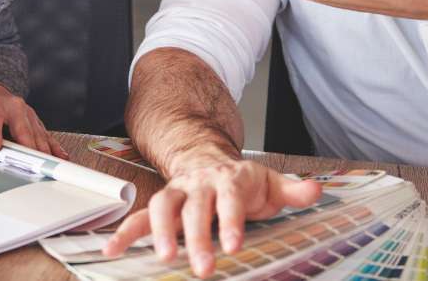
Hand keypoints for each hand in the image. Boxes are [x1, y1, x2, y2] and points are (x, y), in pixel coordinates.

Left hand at [0, 81, 68, 157]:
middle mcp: (16, 108)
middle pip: (23, 129)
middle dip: (26, 145)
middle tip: (29, 163)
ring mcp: (29, 117)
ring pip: (37, 135)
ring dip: (42, 151)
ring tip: (46, 168)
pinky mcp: (37, 124)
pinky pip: (47, 137)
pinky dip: (54, 148)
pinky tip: (60, 159)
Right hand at [102, 148, 322, 277]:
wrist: (208, 160)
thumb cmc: (241, 181)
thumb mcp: (270, 183)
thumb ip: (292, 190)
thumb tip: (315, 190)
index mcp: (229, 179)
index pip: (230, 199)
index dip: (231, 221)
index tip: (233, 246)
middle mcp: (199, 183)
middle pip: (195, 207)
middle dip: (198, 237)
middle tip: (204, 267)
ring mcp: (177, 192)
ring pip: (163, 206)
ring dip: (162, 232)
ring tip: (166, 258)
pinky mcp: (160, 205)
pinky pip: (139, 217)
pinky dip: (124, 232)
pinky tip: (111, 249)